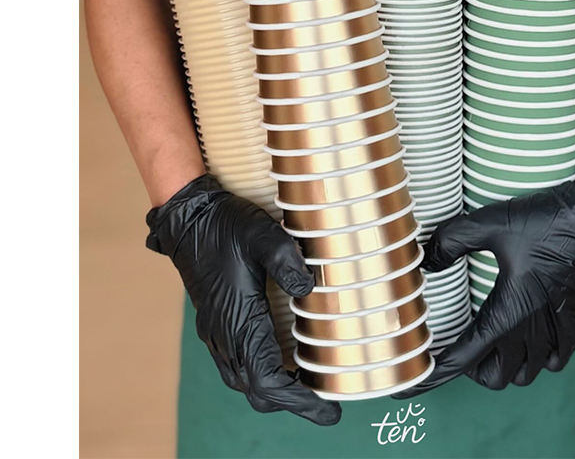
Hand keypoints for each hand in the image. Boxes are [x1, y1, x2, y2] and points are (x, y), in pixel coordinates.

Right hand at [145, 173, 340, 424]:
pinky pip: (235, 364)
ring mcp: (216, 332)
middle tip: (326, 399)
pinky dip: (260, 373)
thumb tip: (310, 289)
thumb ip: (288, 262)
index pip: (270, 381)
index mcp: (239, 320)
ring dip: (275, 388)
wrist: (188, 218)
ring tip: (308, 383)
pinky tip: (280, 358)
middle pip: (258, 390)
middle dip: (292, 401)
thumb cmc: (226, 225)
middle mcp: (225, 335)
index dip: (301, 401)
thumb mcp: (264, 234)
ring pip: (244, 381)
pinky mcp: (213, 324)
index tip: (330, 411)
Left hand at [394, 181, 574, 396]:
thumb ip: (451, 241)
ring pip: (527, 374)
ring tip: (492, 345)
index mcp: (507, 313)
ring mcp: (558, 332)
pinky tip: (530, 338)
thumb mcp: (487, 225)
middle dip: (473, 368)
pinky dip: (540, 360)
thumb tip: (426, 259)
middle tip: (462, 346)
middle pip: (496, 376)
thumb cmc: (543, 224)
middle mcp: (533, 331)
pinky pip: (557, 361)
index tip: (418, 380)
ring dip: (506, 366)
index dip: (437, 372)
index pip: (465, 357)